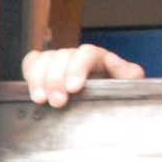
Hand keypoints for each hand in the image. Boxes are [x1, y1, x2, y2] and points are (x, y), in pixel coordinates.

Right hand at [22, 45, 145, 108]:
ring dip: (39, 79)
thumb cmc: (122, 96)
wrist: (111, 108)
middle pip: (62, 56)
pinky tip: (32, 90)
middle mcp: (78, 57)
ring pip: (45, 59)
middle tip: (57, 102)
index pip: (86, 53)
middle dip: (56, 78)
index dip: (77, 68)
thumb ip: (127, 73)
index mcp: (100, 58)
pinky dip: (29, 73)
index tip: (73, 88)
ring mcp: (60, 62)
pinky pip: (32, 62)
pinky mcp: (46, 71)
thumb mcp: (131, 86)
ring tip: (41, 100)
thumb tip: (112, 59)